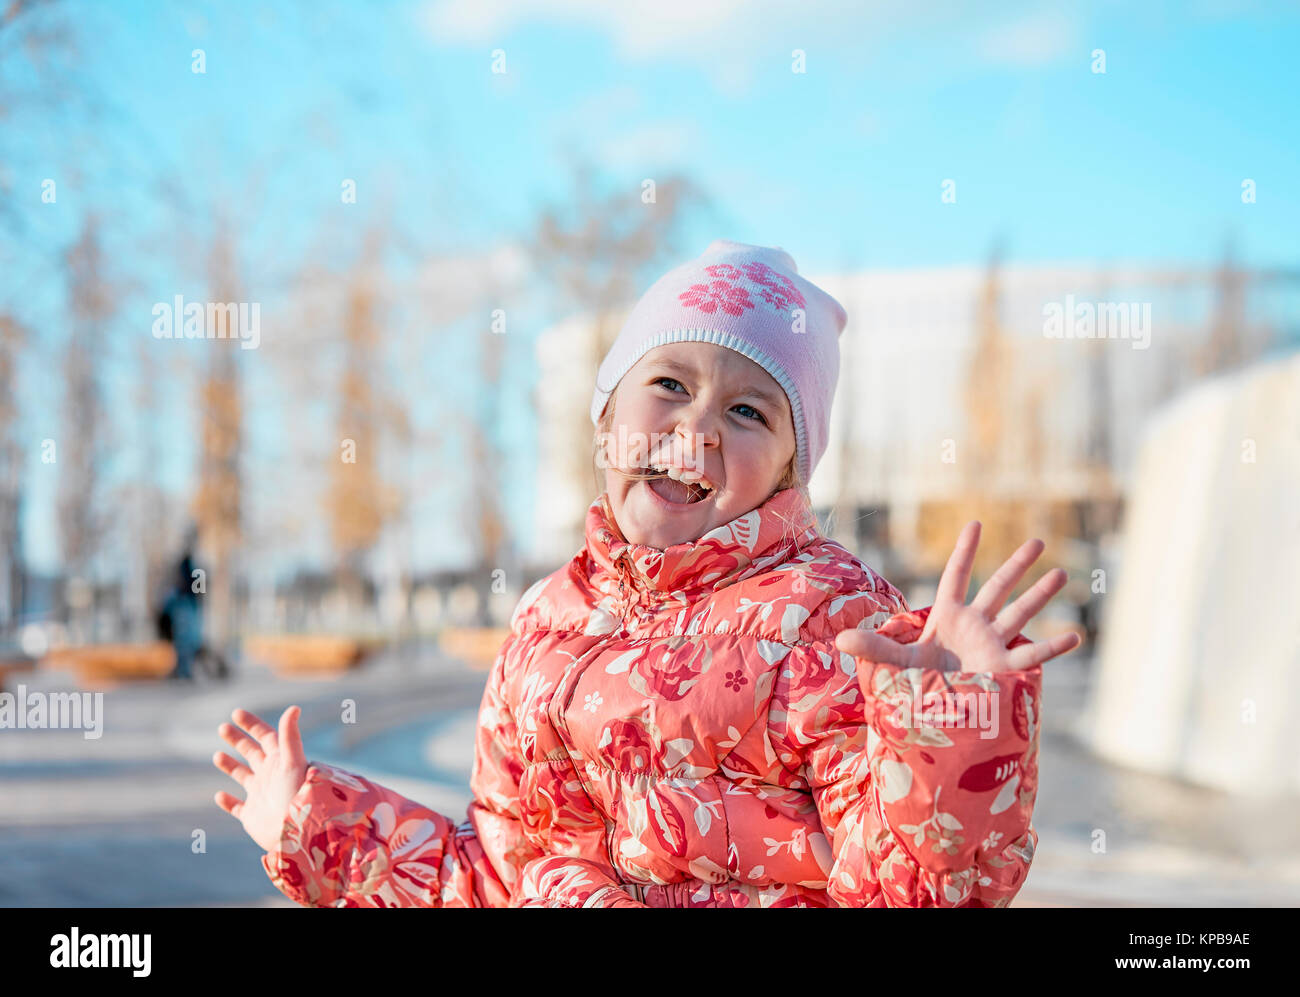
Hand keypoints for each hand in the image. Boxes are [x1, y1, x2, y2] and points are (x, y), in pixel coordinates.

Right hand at [213, 706, 308, 852]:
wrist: (296, 833)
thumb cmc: (297, 795)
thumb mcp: (293, 762)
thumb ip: (290, 736)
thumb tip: (294, 707)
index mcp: (280, 761)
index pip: (265, 737)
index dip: (252, 724)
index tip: (236, 713)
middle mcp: (270, 776)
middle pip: (252, 753)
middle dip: (238, 740)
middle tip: (222, 727)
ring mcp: (261, 796)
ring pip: (243, 777)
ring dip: (231, 766)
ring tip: (217, 755)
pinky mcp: (253, 816)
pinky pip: (238, 808)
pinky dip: (228, 803)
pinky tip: (219, 796)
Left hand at [835, 521, 1081, 673]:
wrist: (932, 715)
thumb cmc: (915, 684)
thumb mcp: (894, 662)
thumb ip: (873, 647)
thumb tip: (839, 640)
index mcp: (947, 617)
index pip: (956, 577)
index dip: (964, 551)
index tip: (975, 523)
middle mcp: (974, 625)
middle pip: (997, 589)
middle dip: (1016, 566)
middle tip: (1037, 542)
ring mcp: (991, 645)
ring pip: (1019, 614)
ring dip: (1039, 595)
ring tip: (1062, 575)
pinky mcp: (1002, 668)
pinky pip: (1030, 657)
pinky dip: (1052, 648)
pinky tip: (1074, 637)